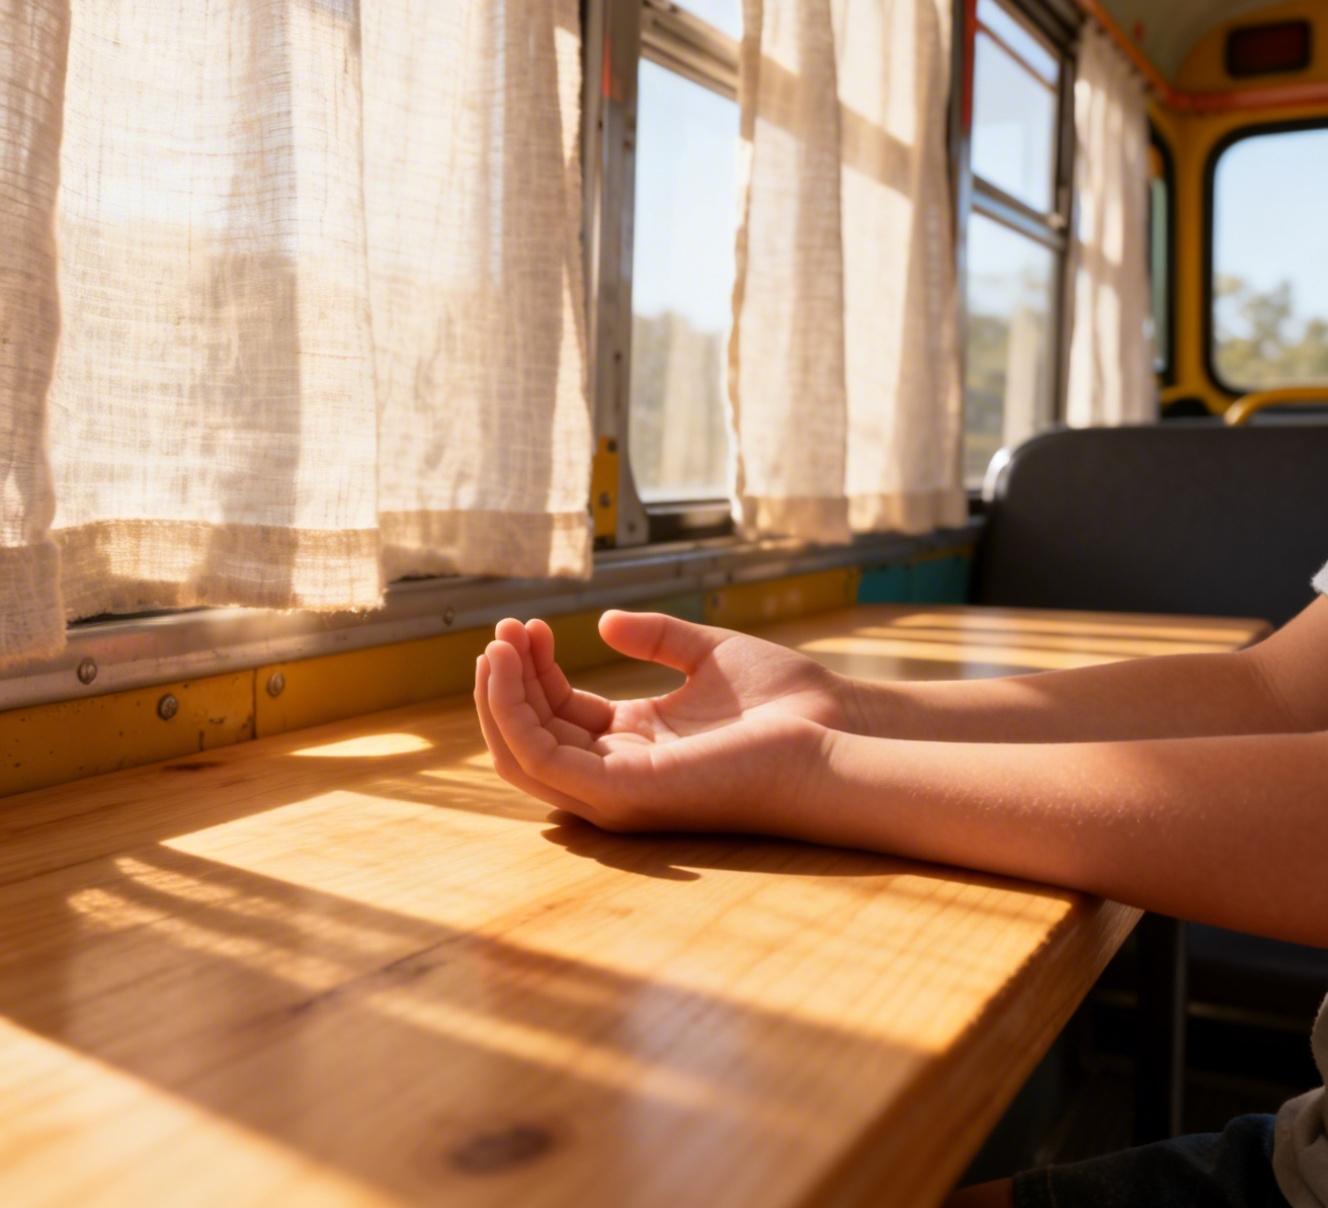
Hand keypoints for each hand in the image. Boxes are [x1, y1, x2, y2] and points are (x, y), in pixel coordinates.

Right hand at [473, 611, 835, 830]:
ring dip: (498, 697)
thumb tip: (604, 621)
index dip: (531, 672)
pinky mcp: (623, 791)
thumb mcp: (707, 654)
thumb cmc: (785, 700)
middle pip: (531, 735)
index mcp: (634, 746)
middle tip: (505, 629)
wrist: (830, 728)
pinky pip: (541, 760)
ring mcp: (618, 790)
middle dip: (506, 682)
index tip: (528, 624)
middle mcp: (618, 775)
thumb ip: (656, 637)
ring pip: (522, 753)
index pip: (555, 717)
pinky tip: (511, 668)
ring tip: (498, 643)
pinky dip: (512, 715)